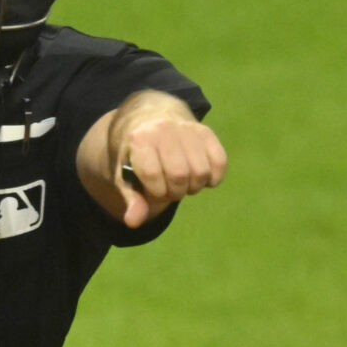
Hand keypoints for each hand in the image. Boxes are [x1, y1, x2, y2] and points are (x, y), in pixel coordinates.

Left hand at [106, 100, 226, 227]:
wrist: (150, 125)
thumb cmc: (138, 158)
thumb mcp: (126, 178)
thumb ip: (132, 200)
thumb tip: (133, 222)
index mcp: (140, 139)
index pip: (153, 175)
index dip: (156, 191)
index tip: (154, 188)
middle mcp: (164, 129)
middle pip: (180, 175)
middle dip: (176, 191)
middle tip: (170, 187)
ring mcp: (186, 128)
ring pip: (201, 171)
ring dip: (194, 186)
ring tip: (184, 181)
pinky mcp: (205, 132)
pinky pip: (219, 163)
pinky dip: (213, 178)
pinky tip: (202, 177)